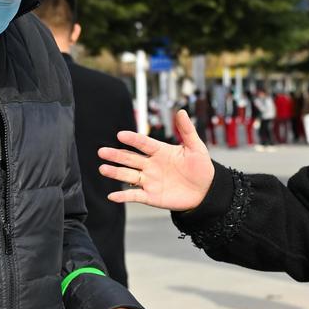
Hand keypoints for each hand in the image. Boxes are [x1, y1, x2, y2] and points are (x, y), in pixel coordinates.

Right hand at [99, 109, 214, 211]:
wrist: (206, 191)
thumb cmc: (201, 168)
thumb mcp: (196, 147)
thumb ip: (187, 130)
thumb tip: (182, 111)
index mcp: (160, 152)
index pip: (143, 143)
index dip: (133, 139)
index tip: (120, 135)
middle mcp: (151, 165)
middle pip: (130, 158)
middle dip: (116, 155)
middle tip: (102, 151)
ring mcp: (150, 181)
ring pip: (129, 175)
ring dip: (115, 173)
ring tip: (103, 168)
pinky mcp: (151, 196)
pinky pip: (134, 196)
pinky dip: (123, 196)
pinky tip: (112, 196)